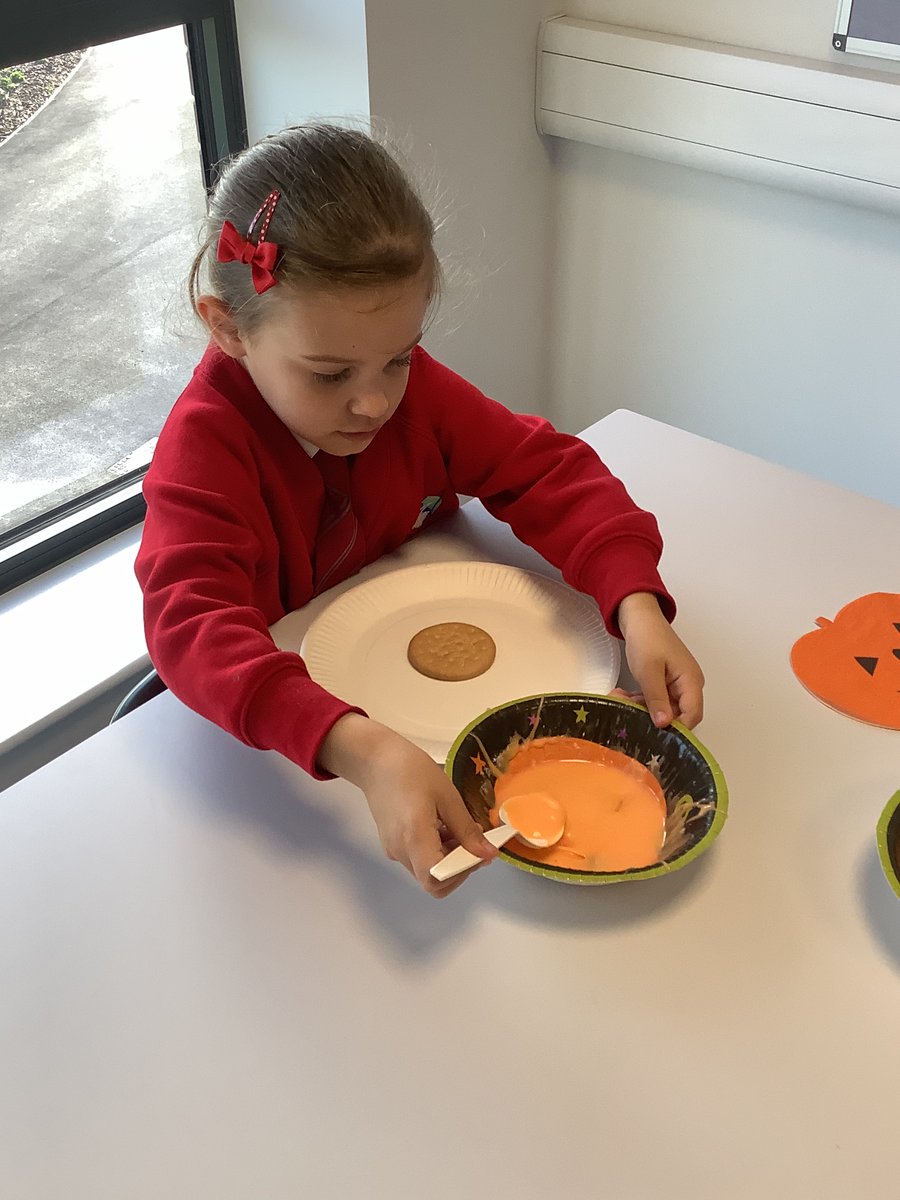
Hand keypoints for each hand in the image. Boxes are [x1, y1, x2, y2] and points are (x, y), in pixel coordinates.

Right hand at [317, 713, 497, 896]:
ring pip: (428, 870)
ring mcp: (394, 850)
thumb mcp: (447, 796)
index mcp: (414, 838)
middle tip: (474, 839)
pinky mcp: (392, 845)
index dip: (463, 872)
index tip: (479, 851)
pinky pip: (419, 858)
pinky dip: (437, 850)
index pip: (436, 880)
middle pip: (434, 879)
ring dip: (449, 857)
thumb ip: (467, 829)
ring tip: (457, 826)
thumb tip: (488, 854)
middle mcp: (400, 851)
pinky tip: (442, 825)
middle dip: (460, 865)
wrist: (375, 760)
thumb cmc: (411, 770)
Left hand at [615, 592, 704, 727]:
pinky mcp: (664, 682)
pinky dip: (640, 700)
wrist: (638, 617)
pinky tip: (622, 696)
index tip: (654, 734)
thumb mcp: (649, 671)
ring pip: (663, 708)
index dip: (676, 729)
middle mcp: (687, 685)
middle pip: (677, 714)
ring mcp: (675, 684)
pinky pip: (655, 699)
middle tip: (630, 716)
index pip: (692, 715)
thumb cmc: (647, 638)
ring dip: (642, 708)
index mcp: (691, 681)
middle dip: (653, 718)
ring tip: (620, 701)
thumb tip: (665, 725)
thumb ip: (657, 699)